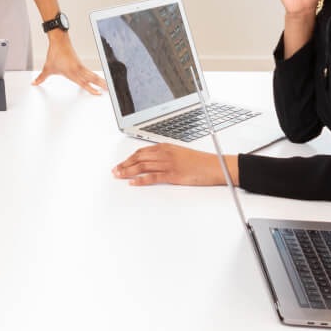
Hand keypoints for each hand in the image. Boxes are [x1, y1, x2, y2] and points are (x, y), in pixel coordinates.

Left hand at [32, 34, 106, 94]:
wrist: (59, 40)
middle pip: (92, 79)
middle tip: (109, 90)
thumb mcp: (47, 68)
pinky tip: (98, 79)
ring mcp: (80, 66)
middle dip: (101, 85)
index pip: (83, 83)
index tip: (98, 93)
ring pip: (93, 74)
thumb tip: (34, 83)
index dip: (91, 89)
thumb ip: (41, 78)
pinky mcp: (80, 63)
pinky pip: (90, 71)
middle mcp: (78, 69)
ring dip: (101, 80)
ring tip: (108, 85)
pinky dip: (96, 76)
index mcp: (71, 72)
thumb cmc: (54, 53)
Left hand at [112, 143, 234, 186]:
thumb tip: (153, 160)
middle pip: (139, 158)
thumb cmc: (199, 161)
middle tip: (115, 171)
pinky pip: (153, 177)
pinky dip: (140, 180)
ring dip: (128, 171)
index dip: (129, 158)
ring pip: (142, 167)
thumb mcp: (180, 153)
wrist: (215, 165)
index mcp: (165, 147)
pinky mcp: (173, 175)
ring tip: (119, 176)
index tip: (121, 163)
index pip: (141, 151)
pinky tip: (133, 183)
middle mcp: (165, 153)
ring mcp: (168, 164)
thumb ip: (166, 155)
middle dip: (124, 164)